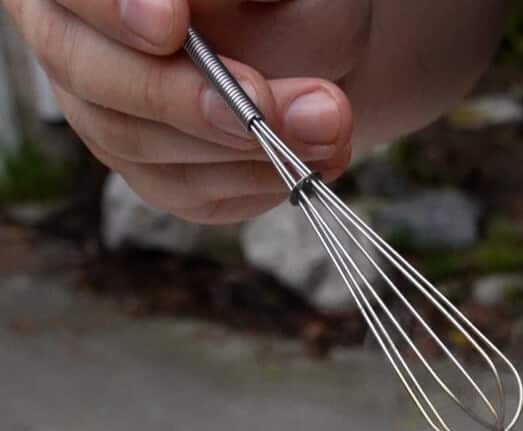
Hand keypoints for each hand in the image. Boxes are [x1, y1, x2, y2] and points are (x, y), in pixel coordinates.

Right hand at [2, 0, 368, 220]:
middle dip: (182, 96)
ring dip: (234, 149)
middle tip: (258, 106)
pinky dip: (249, 182)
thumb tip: (228, 52)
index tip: (173, 24)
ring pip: (135, 144)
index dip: (115, 7)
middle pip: (90, 74)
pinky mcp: (147, 170)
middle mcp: (70, 33)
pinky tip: (306, 164)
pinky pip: (181, 192)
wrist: (312, 34)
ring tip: (323, 131)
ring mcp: (101, 109)